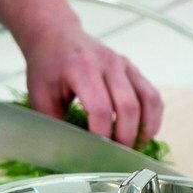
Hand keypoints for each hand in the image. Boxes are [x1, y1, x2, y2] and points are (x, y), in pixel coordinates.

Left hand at [22, 28, 162, 144]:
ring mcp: (124, 65)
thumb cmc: (47, 65)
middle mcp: (108, 64)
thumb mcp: (39, 95)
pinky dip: (152, 117)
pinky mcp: (133, 70)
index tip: (97, 153)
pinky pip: (152, 95)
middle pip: (128, 106)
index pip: (100, 108)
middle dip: (125, 137)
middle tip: (116, 157)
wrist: (56, 36)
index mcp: (82, 69)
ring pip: (147, 100)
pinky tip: (143, 132)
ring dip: (145, 129)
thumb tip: (66, 152)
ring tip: (133, 148)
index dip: (102, 135)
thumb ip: (53, 122)